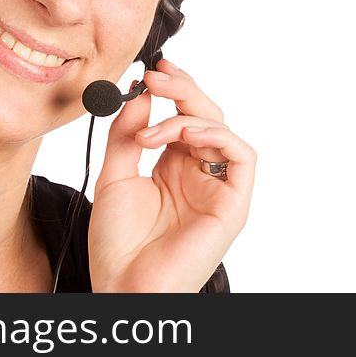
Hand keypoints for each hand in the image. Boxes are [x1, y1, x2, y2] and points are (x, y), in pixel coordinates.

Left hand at [88, 58, 255, 291]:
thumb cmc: (118, 245)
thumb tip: (141, 93)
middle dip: (182, 90)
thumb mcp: (113, 176)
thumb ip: (126, 133)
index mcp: (172, 166)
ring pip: (222, 130)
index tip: (153, 69)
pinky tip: (184, 134)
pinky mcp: (233, 203)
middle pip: (205, 115)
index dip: (173, 89)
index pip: (182, 115)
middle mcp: (198, 173)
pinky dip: (217, 136)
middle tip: (156, 76)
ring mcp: (217, 187)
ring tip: (152, 129)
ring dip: (189, 115)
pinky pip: (242, 157)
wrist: (123, 288)